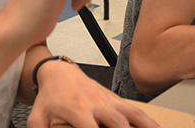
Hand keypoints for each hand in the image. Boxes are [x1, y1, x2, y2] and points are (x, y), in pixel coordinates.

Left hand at [29, 60, 159, 127]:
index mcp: (78, 111)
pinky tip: (157, 127)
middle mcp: (97, 105)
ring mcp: (108, 100)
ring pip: (132, 114)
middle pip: (117, 122)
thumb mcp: (37, 118)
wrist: (59, 73)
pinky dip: (148, 119)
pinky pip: (135, 109)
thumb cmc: (50, 97)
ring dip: (146, 125)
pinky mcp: (115, 99)